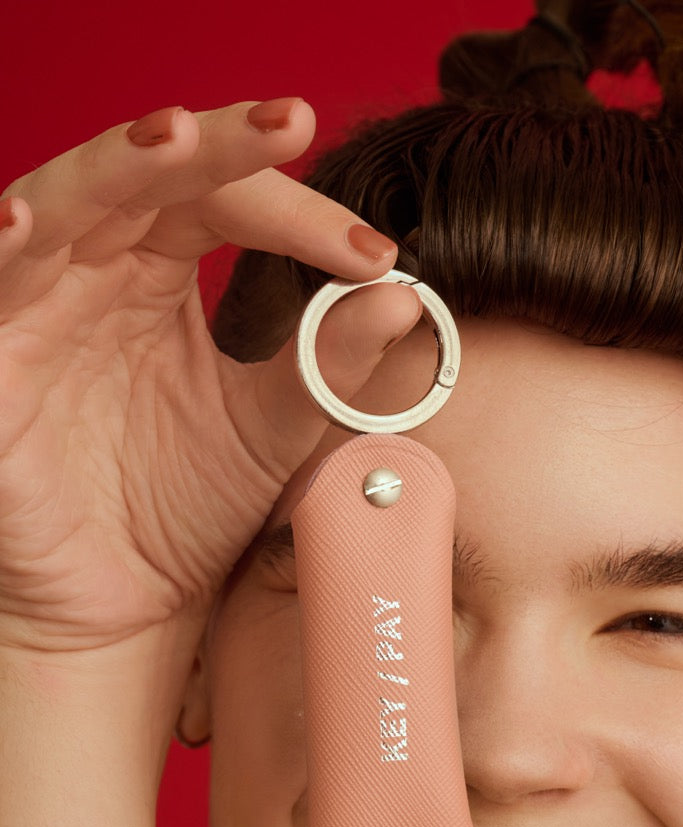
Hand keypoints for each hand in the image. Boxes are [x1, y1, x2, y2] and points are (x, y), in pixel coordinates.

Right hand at [0, 99, 419, 652]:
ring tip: (176, 141)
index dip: (298, 213)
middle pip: (145, 175)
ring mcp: (35, 310)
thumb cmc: (187, 508)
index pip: (224, 203)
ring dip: (115, 170)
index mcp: (157, 272)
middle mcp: (93, 273)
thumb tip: (403, 297)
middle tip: (287, 126)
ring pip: (60, 205)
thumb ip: (329, 368)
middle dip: (214, 147)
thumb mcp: (273, 432)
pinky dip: (6, 256)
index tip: (374, 256)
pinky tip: (32, 227)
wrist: (129, 604)